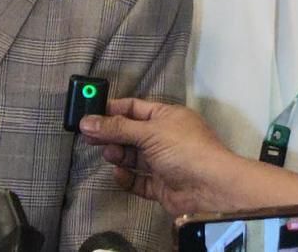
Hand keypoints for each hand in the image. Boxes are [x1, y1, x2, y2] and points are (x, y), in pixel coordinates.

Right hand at [79, 98, 245, 215]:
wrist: (210, 188)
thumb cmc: (186, 150)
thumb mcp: (149, 132)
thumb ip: (117, 128)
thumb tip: (88, 121)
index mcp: (167, 116)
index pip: (135, 108)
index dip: (113, 110)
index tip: (91, 113)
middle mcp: (165, 137)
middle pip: (131, 133)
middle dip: (112, 134)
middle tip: (89, 136)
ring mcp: (164, 162)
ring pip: (134, 157)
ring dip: (119, 155)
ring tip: (110, 155)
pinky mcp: (162, 185)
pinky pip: (139, 180)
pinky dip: (127, 178)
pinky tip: (119, 174)